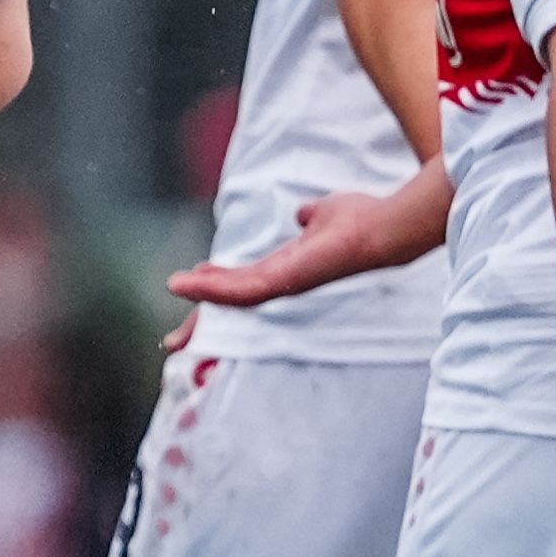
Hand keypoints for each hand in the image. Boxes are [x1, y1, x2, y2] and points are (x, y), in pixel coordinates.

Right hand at [174, 168, 446, 308]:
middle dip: (204, 323)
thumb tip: (301, 213)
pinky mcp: (285, 281)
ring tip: (174, 300)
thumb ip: (309, 216)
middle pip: (234, 304)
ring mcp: (284, 285)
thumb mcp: (323, 213)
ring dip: (203, 300)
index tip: (189, 287)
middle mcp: (283, 282)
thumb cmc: (360, 220)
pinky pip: (243, 289)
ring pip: (234, 299)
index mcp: (287, 268)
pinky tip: (190, 283)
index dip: (216, 288)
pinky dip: (214, 287)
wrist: (382, 227)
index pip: (244, 284)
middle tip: (173, 343)